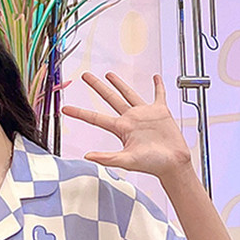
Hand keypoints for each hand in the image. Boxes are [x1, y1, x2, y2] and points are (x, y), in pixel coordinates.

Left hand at [61, 72, 191, 181]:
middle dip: (97, 87)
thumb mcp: (126, 161)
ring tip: (109, 74)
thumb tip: (87, 156)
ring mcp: (144, 114)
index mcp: (121, 129)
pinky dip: (157, 86)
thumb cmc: (151, 164)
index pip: (95, 118)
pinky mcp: (160, 111)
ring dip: (119, 84)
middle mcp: (130, 119)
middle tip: (85, 76)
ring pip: (128, 93)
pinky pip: (158, 95)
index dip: (80, 113)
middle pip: (109, 99)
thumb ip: (106, 158)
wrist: (172, 163)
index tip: (66, 109)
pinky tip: (155, 77)